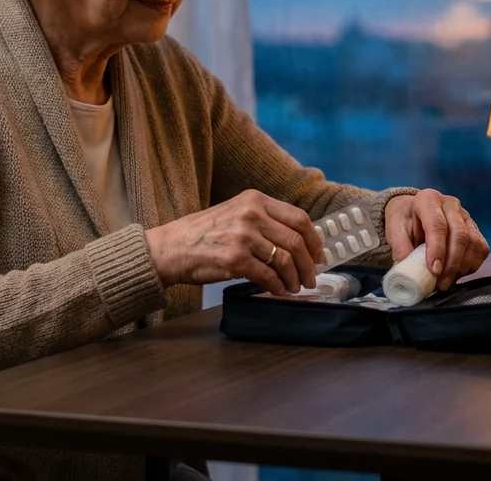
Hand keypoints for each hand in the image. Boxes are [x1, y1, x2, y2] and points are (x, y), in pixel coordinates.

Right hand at [144, 189, 322, 295]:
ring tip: (294, 287)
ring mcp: (243, 236)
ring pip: (285, 261)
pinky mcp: (235, 259)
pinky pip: (268, 276)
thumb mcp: (236, 213)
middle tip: (311, 277)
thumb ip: (265, 221)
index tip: (319, 255)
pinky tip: (278, 291)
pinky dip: (277, 287)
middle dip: (309, 264)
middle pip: (296, 241)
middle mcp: (251, 214)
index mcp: (255, 199)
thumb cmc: (204, 234)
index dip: (314, 240)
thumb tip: (298, 242)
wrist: (172, 248)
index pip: (299, 218)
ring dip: (294, 279)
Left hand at [385, 189, 489, 290]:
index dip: (437, 249)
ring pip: (474, 244)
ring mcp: (466, 216)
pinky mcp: (475, 229)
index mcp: (428, 200)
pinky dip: (471, 266)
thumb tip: (407, 267)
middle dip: (452, 264)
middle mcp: (451, 204)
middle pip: (460, 235)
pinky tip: (457, 274)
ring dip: (462, 267)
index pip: (437, 225)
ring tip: (447, 282)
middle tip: (441, 284)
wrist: (414, 213)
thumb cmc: (405, 221)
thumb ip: (399, 246)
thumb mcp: (395, 229)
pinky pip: (481, 249)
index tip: (434, 271)